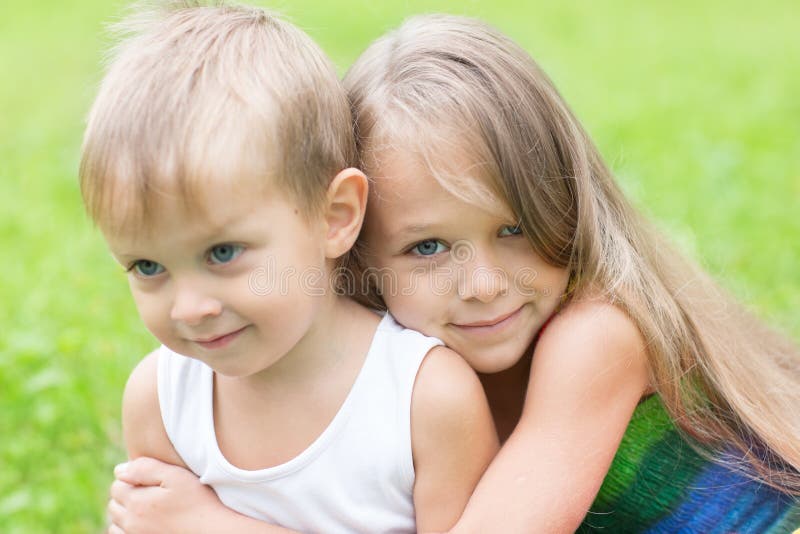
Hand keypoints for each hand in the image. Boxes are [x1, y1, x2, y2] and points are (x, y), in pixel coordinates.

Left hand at [107, 457, 226, 533]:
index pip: (117, 484)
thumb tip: (119, 470)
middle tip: (151, 491)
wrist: (211, 530)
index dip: (132, 477)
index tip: (151, 478)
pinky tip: (146, 522)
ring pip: (116, 521)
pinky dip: (127, 528)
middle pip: (114, 503)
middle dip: (127, 494)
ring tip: (149, 507)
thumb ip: (146, 468)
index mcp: (137, 502)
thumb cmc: (197, 501)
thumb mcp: (176, 477)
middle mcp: (131, 523)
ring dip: (126, 512)